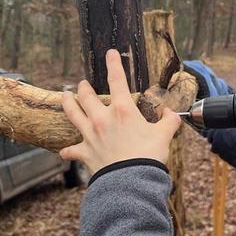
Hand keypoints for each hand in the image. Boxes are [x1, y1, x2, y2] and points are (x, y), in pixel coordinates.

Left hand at [60, 49, 180, 174]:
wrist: (131, 182)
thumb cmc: (148, 156)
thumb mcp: (164, 136)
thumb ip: (169, 122)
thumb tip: (172, 114)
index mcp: (123, 110)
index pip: (117, 80)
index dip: (114, 63)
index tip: (110, 53)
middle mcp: (103, 119)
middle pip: (86, 96)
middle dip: (83, 87)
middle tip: (82, 83)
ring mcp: (91, 135)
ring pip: (73, 114)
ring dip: (68, 103)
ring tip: (65, 96)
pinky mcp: (85, 153)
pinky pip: (71, 150)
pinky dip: (67, 151)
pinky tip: (63, 151)